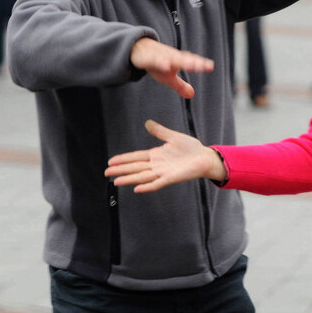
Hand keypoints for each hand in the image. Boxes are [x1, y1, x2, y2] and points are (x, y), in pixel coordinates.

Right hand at [104, 120, 226, 192]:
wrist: (205, 157)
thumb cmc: (191, 148)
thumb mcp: (173, 137)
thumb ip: (160, 131)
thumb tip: (148, 123)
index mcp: (156, 155)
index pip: (135, 157)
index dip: (123, 159)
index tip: (111, 161)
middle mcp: (157, 165)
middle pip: (135, 167)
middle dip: (121, 170)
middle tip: (107, 172)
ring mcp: (163, 172)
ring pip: (142, 176)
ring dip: (129, 179)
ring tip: (116, 181)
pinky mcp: (171, 178)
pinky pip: (157, 183)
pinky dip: (147, 186)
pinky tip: (137, 189)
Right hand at [130, 37, 214, 98]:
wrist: (139, 47)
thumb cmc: (158, 62)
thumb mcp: (169, 77)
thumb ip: (180, 85)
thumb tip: (191, 94)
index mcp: (178, 61)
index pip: (191, 62)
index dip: (200, 64)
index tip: (210, 66)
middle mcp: (170, 57)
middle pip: (183, 59)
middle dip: (192, 62)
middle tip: (201, 65)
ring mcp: (159, 56)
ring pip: (169, 58)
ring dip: (178, 61)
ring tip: (189, 65)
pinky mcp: (147, 58)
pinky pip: (153, 60)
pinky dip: (159, 62)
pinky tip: (165, 65)